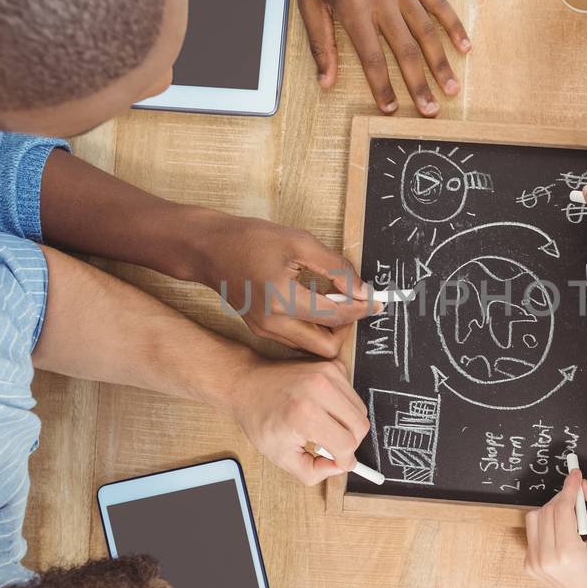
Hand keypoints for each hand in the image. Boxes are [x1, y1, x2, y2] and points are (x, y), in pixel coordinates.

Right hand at [190, 210, 371, 356]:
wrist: (209, 248)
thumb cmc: (251, 238)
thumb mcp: (299, 242)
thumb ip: (335, 268)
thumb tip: (362, 289)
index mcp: (282, 300)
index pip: (335, 316)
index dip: (362, 308)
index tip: (377, 300)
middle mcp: (273, 324)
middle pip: (326, 348)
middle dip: (346, 328)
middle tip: (353, 303)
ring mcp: (264, 331)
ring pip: (311, 348)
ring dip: (329, 330)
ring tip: (332, 300)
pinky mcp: (260, 330)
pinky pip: (296, 339)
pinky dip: (312, 327)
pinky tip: (313, 304)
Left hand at [230, 356, 369, 484]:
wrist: (248, 384)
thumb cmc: (260, 418)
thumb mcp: (280, 456)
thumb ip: (313, 472)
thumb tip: (339, 467)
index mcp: (304, 414)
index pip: (347, 444)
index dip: (344, 459)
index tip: (338, 461)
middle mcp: (319, 389)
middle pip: (360, 426)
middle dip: (350, 442)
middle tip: (331, 445)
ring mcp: (327, 373)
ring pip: (361, 410)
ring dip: (348, 424)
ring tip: (325, 426)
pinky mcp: (332, 365)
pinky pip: (353, 394)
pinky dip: (344, 407)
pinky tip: (325, 409)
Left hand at [296, 0, 470, 116]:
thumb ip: (319, 42)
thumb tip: (326, 82)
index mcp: (353, 7)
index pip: (371, 57)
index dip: (382, 86)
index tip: (392, 109)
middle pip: (405, 50)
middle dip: (419, 83)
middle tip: (431, 112)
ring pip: (426, 30)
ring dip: (441, 62)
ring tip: (452, 88)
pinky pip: (437, 2)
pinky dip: (453, 24)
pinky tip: (465, 46)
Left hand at [524, 471, 586, 587]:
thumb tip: (585, 485)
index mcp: (568, 554)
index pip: (562, 509)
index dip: (569, 488)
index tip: (575, 475)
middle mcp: (546, 560)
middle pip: (547, 510)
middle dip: (563, 498)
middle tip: (578, 497)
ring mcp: (534, 564)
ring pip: (535, 518)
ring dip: (552, 510)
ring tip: (570, 519)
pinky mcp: (529, 565)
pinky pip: (533, 533)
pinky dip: (547, 527)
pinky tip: (562, 535)